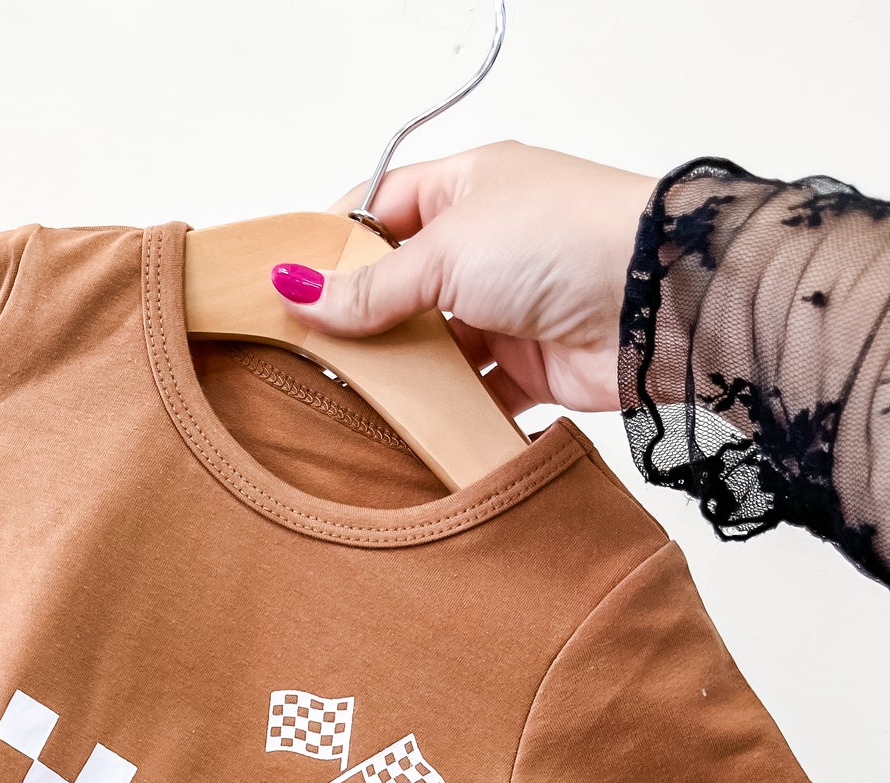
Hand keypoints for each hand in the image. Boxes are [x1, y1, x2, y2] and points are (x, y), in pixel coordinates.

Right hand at [269, 142, 655, 414]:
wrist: (656, 302)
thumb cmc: (565, 240)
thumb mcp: (448, 252)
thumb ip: (373, 285)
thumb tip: (300, 290)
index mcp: (468, 187)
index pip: (380, 207)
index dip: (334, 243)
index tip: (290, 286)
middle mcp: (488, 243)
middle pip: (401, 283)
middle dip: (361, 319)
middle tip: (310, 354)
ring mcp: (509, 305)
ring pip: (435, 345)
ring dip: (402, 372)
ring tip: (350, 399)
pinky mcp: (531, 364)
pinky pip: (474, 393)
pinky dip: (447, 413)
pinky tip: (409, 430)